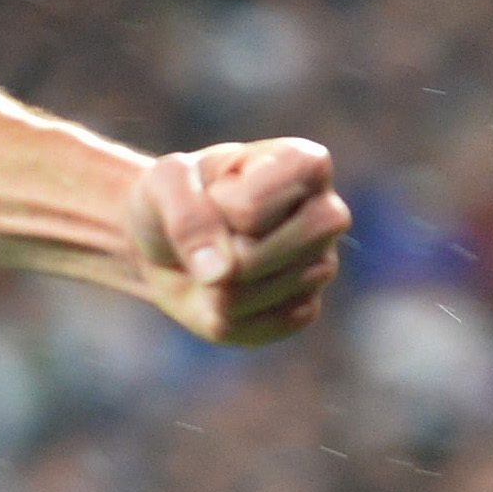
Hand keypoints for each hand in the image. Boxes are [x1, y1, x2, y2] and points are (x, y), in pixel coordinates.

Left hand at [128, 136, 349, 345]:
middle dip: (214, 251)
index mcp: (305, 163)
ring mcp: (322, 266)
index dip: (213, 205)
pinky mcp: (305, 311)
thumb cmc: (175, 198)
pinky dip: (219, 314)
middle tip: (215, 233)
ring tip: (218, 259)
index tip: (214, 192)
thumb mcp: (164, 183)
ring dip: (212, 284)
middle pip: (255, 257)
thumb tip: (221, 273)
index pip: (248, 209)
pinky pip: (249, 327)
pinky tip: (224, 290)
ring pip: (249, 295)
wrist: (169, 242)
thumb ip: (185, 214)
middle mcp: (328, 214)